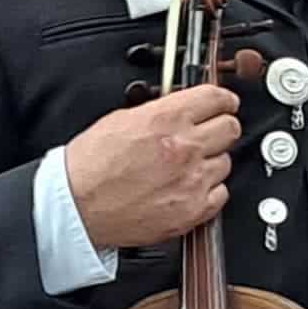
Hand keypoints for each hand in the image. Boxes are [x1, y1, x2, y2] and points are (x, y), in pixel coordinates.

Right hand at [59, 83, 243, 252]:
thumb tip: (182, 108)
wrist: (77, 205)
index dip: (223, 100)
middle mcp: (184, 148)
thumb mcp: (120, 119)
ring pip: (226, 162)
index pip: (217, 98)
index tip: (225, 104)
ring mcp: (192, 180)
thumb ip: (159, 111)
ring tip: (186, 167)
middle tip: (208, 134)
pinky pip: (221, 193)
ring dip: (211, 162)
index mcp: (166, 119)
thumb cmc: (89, 166)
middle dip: (220, 128)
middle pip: (230, 128)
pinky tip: (187, 188)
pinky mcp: (193, 210)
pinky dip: (209, 191)